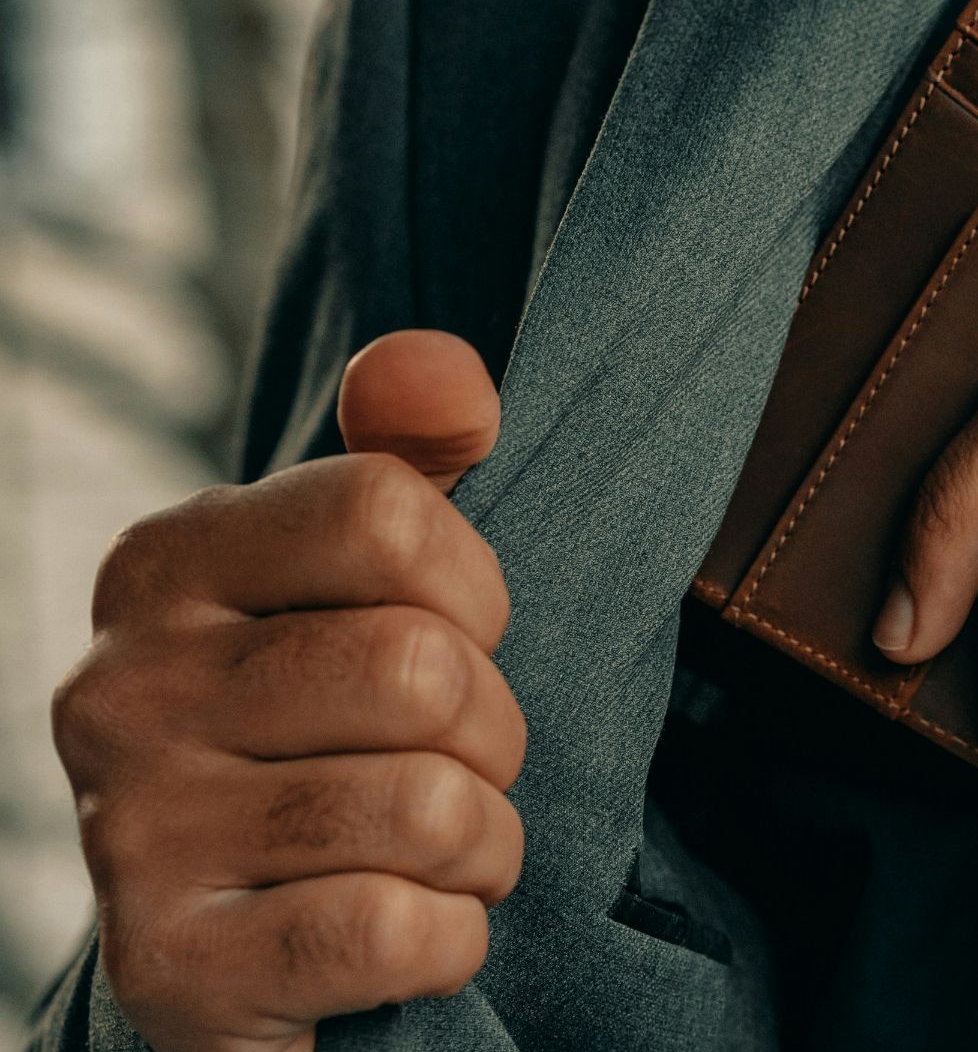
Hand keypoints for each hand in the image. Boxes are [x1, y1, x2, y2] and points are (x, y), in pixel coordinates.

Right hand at [52, 331, 522, 1051]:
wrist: (240, 933)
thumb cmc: (325, 728)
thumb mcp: (355, 579)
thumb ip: (403, 458)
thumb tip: (447, 379)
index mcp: (165, 564)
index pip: (388, 515)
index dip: (475, 592)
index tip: (455, 637)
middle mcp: (119, 688)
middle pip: (424, 670)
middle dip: (490, 733)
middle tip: (449, 763)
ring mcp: (131, 833)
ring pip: (430, 807)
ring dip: (481, 842)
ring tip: (427, 849)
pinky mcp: (170, 967)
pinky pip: (398, 933)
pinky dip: (447, 938)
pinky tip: (401, 931)